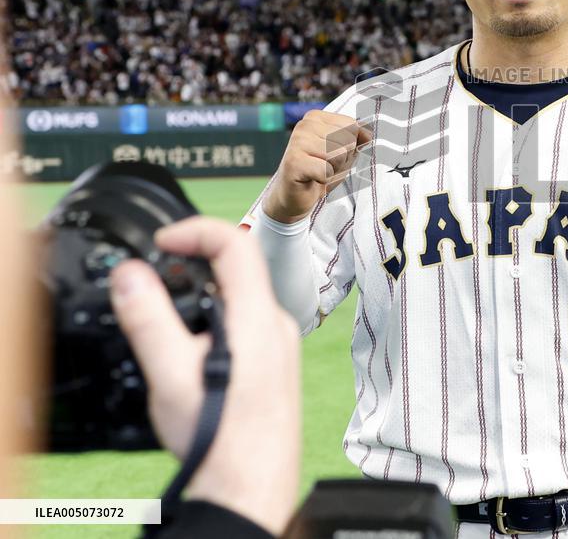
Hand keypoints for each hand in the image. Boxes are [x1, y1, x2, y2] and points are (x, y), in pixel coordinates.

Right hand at [110, 217, 300, 536]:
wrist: (250, 491)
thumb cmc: (220, 441)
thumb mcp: (169, 374)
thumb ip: (148, 318)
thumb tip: (131, 274)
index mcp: (257, 319)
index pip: (234, 244)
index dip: (195, 231)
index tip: (162, 242)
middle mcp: (277, 327)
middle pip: (237, 271)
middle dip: (194, 269)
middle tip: (158, 284)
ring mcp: (281, 347)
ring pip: (240, 302)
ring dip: (203, 302)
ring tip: (171, 333)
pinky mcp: (276, 367)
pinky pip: (246, 327)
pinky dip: (216, 326)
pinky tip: (194, 362)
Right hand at [264, 110, 371, 223]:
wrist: (296, 195)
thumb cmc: (320, 170)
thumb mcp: (344, 151)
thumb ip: (357, 137)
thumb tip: (368, 134)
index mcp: (316, 117)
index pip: (352, 125)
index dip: (349, 146)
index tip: (331, 155)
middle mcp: (304, 125)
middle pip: (347, 140)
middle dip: (342, 159)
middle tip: (324, 166)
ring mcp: (297, 142)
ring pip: (339, 154)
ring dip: (333, 169)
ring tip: (319, 171)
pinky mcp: (294, 162)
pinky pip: (326, 170)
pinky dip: (324, 179)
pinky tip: (312, 178)